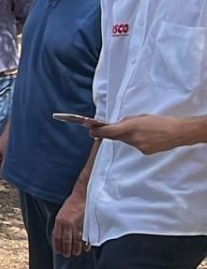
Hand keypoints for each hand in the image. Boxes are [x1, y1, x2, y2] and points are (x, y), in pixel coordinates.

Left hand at [52, 191, 88, 257]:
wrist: (82, 196)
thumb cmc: (72, 204)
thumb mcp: (62, 213)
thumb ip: (61, 224)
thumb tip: (60, 236)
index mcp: (58, 220)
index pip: (56, 236)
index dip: (57, 245)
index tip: (58, 252)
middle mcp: (65, 223)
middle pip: (66, 240)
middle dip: (66, 249)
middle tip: (67, 255)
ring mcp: (76, 223)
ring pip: (75, 240)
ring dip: (76, 248)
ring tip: (77, 253)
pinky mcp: (84, 223)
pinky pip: (84, 236)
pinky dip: (85, 243)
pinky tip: (86, 248)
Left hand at [89, 114, 204, 155]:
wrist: (178, 132)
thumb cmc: (161, 121)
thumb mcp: (141, 117)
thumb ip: (126, 121)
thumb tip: (117, 125)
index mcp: (131, 127)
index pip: (108, 131)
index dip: (96, 131)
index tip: (89, 129)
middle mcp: (133, 139)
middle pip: (114, 137)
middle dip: (107, 134)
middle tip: (98, 130)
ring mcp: (139, 147)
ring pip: (125, 141)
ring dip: (124, 137)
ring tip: (136, 131)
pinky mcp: (144, 152)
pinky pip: (134, 145)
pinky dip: (135, 141)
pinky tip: (145, 137)